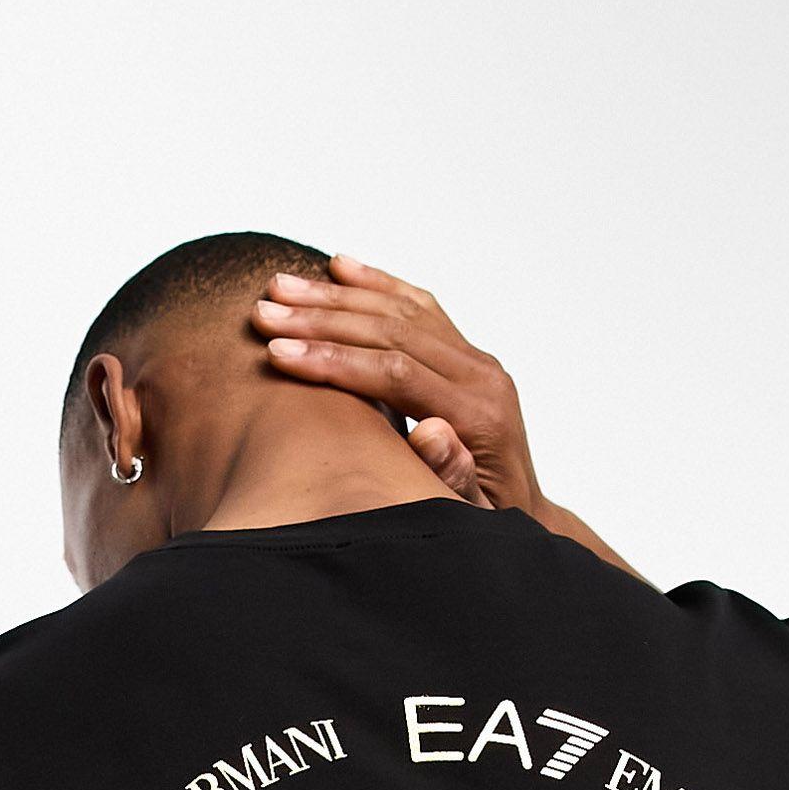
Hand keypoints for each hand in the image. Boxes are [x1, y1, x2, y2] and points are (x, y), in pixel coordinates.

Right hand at [254, 255, 539, 515]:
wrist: (524, 513)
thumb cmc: (487, 522)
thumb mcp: (470, 516)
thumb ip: (454, 475)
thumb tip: (435, 433)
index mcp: (477, 416)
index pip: (395, 373)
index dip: (333, 360)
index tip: (277, 353)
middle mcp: (481, 377)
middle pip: (393, 331)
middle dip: (321, 320)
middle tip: (264, 310)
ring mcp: (476, 361)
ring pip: (401, 311)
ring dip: (336, 296)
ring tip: (279, 287)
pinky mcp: (467, 355)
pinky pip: (419, 307)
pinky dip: (377, 285)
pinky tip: (339, 267)